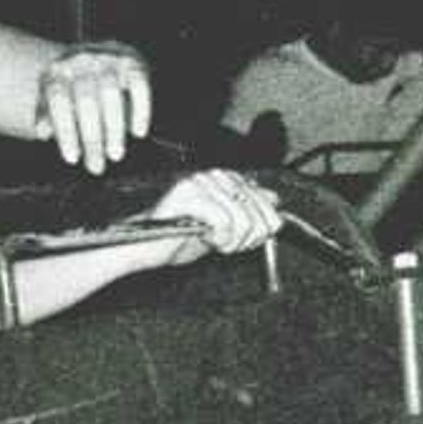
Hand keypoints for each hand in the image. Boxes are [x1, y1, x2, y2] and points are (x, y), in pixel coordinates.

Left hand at [33, 41, 151, 172]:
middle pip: (85, 100)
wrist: (96, 56)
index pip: (58, 100)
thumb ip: (47, 115)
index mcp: (57, 71)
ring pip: (111, 93)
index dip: (65, 130)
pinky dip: (140, 110)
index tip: (72, 158)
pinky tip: (138, 133)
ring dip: (114, 128)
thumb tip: (42, 133)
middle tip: (96, 167)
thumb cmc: (72, 88)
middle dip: (92, 138)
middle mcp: (81, 60)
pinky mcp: (132, 61)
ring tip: (115, 154)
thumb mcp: (54, 98)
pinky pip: (139, 85)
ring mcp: (108, 58)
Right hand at [150, 169, 281, 254]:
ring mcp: (201, 183)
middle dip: (247, 237)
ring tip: (214, 242)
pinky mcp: (189, 195)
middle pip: (257, 210)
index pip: (265, 200)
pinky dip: (219, 239)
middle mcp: (214, 176)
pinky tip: (205, 239)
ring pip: (242, 219)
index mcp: (225, 179)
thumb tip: (275, 199)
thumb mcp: (224, 227)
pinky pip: (224, 222)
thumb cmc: (180, 238)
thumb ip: (248, 211)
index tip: (243, 240)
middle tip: (227, 245)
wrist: (147, 248)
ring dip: (232, 241)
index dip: (261, 228)